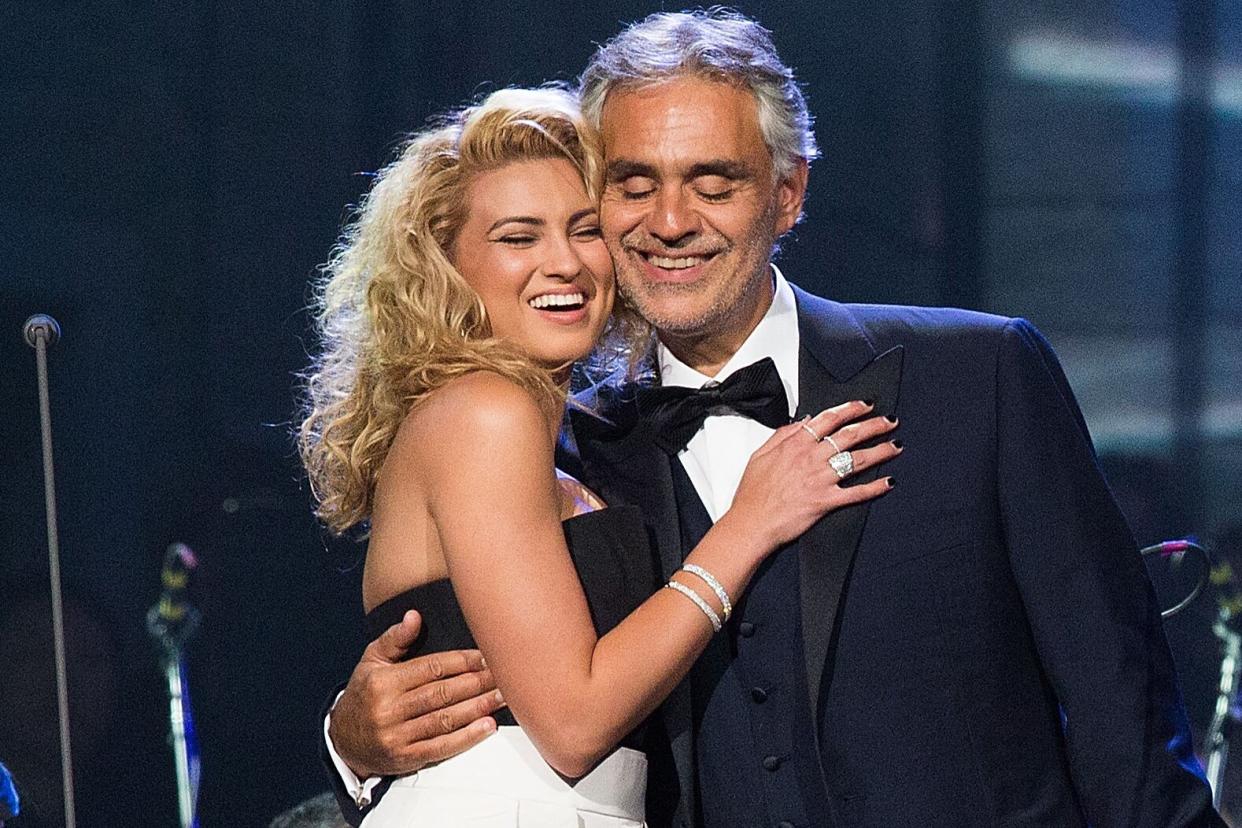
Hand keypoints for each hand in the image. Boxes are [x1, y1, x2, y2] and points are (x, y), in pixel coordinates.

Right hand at [329, 609, 504, 777]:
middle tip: (504, 675)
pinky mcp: (404, 758)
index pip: (431, 668)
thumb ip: (395, 638)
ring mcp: (396, 736)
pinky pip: (441, 747)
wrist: (342, 739)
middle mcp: (389, 709)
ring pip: (445, 719)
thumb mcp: (372, 660)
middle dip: (477, 683)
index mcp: (384, 682)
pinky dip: (467, 738)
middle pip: (442, 694)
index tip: (487, 656)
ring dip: (478, 708)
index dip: (462, 662)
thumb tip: (414, 616)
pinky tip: (487, 726)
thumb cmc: (365, 693)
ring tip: (502, 697)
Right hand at [728, 400, 900, 550]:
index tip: (865, 405)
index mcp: (796, 444)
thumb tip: (803, 422)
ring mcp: (820, 479)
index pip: (829, 418)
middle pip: (850, 435)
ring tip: (896, 446)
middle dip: (874, 425)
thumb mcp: (760, 454)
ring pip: (857, 460)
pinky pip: (856, 493)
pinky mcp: (826, 501)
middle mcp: (811, 458)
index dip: (851, 409)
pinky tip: (888, 482)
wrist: (751, 523)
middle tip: (890, 421)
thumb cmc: (752, 493)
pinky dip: (875, 487)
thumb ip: (783, 434)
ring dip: (880, 451)